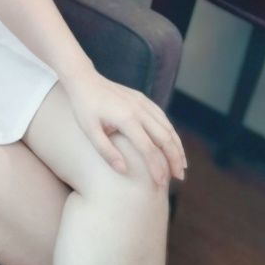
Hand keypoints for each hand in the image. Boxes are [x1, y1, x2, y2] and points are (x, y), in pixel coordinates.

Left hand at [61, 68, 186, 185]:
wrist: (84, 80)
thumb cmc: (83, 107)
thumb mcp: (89, 131)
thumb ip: (106, 151)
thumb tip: (124, 171)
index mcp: (126, 118)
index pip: (148, 148)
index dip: (157, 168)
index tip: (161, 184)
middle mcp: (139, 109)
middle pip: (165, 138)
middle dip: (174, 159)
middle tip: (179, 178)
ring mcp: (142, 102)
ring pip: (168, 127)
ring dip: (177, 146)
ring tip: (180, 165)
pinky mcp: (142, 99)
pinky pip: (162, 117)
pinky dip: (171, 132)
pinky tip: (172, 144)